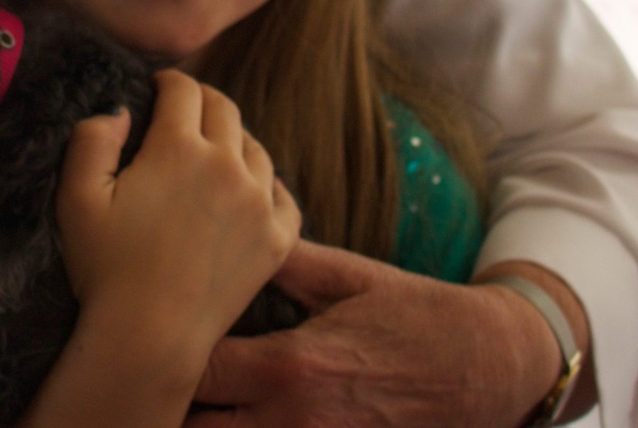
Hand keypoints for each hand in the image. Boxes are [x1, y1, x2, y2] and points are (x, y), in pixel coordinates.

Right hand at [57, 71, 300, 382]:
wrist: (150, 336)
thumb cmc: (105, 268)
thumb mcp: (76, 196)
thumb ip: (93, 137)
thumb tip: (123, 110)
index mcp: (178, 148)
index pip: (184, 89)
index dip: (168, 81)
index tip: (157, 88)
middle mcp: (228, 166)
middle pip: (225, 108)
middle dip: (202, 101)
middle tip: (183, 111)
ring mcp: (259, 204)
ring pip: (256, 148)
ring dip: (234, 139)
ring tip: (214, 151)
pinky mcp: (277, 241)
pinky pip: (285, 196)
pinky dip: (270, 185)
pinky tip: (254, 190)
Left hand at [184, 242, 567, 426]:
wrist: (493, 368)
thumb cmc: (418, 315)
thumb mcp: (349, 277)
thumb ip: (282, 261)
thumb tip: (230, 228)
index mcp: (290, 365)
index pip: (196, 370)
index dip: (163, 356)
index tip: (144, 335)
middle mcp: (294, 420)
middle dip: (170, 407)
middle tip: (149, 381)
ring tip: (180, 407)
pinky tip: (235, 420)